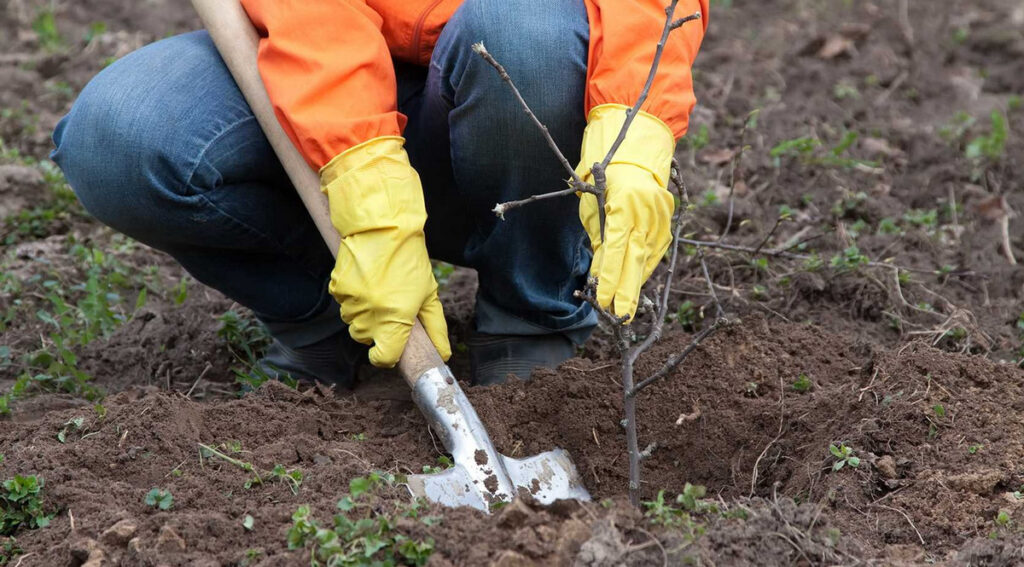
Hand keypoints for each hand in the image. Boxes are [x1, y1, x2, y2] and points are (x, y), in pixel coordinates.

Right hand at [321, 136, 450, 366]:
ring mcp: (350, 301)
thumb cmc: (410, 259)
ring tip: (378, 290)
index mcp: (395, 318)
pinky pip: (343, 303)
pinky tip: (365, 279)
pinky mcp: (336, 287)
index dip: (387, 356)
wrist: (383, 225)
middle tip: (389, 307)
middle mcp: (370, 313)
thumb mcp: (429, 293)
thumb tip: (443, 354)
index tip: (391, 348)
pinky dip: (352, 298)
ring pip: (353, 322)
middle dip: (377, 331)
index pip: (383, 358)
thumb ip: (435, 327)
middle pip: (366, 340)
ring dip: (364, 314)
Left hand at [576, 104, 675, 319]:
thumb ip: (600, 238)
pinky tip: (637, 280)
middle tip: (619, 315)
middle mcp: (646, 210)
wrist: (636, 147)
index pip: (616, 250)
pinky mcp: (667, 218)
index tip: (603, 300)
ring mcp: (661, 215)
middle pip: (636, 258)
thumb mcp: (593, 205)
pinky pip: (657, 248)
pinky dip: (646, 265)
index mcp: (623, 204)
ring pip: (649, 256)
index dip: (610, 278)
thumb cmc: (604, 174)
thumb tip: (600, 271)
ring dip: (636, 280)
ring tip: (626, 305)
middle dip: (627, 289)